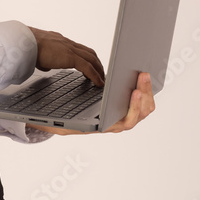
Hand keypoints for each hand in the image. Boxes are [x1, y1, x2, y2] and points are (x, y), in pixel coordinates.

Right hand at [27, 27, 104, 85]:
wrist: (24, 42)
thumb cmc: (27, 46)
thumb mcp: (39, 53)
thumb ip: (46, 59)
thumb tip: (46, 65)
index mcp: (60, 41)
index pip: (79, 48)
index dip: (87, 57)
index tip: (91, 65)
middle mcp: (67, 43)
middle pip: (89, 52)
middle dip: (97, 64)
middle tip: (101, 74)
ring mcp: (70, 48)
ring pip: (92, 58)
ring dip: (99, 70)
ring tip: (101, 80)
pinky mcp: (70, 56)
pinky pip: (88, 67)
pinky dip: (95, 75)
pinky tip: (98, 83)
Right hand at [27, 71, 155, 135]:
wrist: (52, 117)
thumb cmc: (54, 120)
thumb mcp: (57, 122)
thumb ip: (62, 123)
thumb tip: (61, 124)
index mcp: (102, 126)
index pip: (124, 123)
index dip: (133, 108)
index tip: (134, 91)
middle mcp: (113, 122)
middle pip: (139, 114)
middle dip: (145, 94)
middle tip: (143, 74)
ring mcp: (119, 114)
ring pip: (143, 108)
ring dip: (146, 91)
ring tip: (144, 73)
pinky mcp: (120, 103)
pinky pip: (139, 100)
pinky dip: (143, 90)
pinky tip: (140, 77)